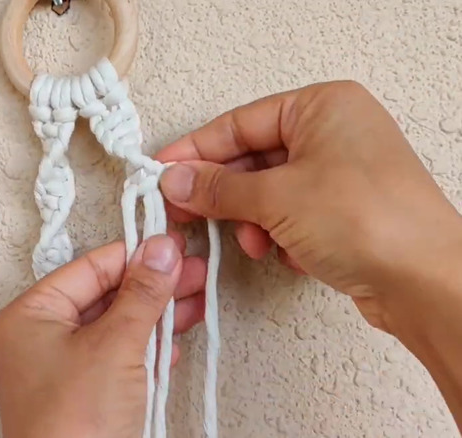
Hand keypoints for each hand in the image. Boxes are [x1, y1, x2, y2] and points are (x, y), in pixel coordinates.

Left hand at [0, 234, 206, 437]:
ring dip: (155, 318)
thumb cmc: (71, 425)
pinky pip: (117, 359)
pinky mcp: (83, 396)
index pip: (89, 268)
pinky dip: (145, 351)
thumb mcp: (114, 346)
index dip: (134, 255)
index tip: (171, 246)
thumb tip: (160, 250)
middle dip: (152, 287)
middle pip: (104, 297)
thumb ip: (141, 294)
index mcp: (30, 316)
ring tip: (195, 303)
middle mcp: (40, 339)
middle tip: (192, 274)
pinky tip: (172, 343)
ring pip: (115, 328)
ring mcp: (61, 369)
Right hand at [156, 80, 461, 335]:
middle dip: (225, 193)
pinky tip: (288, 253)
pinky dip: (280, 234)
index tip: (163, 173)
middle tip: (185, 211)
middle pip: (254, 158)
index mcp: (322, 106)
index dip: (197, 150)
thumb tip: (175, 178)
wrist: (425, 282)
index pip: (240, 123)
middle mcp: (334, 132)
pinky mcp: (345, 211)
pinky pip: (292, 215)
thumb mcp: (276, 197)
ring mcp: (342, 173)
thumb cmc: (367, 220)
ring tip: (255, 242)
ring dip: (253, 220)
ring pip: (270, 191)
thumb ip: (219, 186)